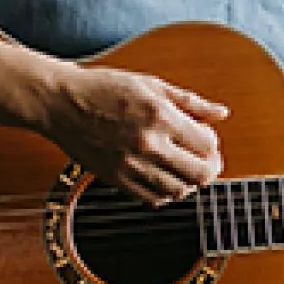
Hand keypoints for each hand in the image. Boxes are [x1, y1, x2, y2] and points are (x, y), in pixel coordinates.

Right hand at [46, 63, 227, 202]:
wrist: (60, 103)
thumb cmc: (105, 88)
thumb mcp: (151, 84)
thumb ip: (191, 102)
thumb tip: (222, 113)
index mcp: (160, 116)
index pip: (208, 145)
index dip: (213, 143)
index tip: (205, 137)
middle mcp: (148, 144)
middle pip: (200, 174)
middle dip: (210, 167)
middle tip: (205, 159)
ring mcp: (131, 166)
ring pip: (179, 191)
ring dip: (189, 181)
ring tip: (183, 166)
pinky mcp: (116, 180)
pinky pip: (153, 199)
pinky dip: (166, 192)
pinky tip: (163, 177)